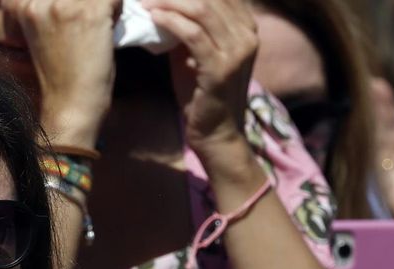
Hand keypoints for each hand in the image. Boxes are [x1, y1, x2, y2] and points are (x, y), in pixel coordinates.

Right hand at [1, 0, 117, 142]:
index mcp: (22, 6)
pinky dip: (116, 9)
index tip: (68, 16)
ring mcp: (64, 5)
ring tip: (96, 24)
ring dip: (100, 2)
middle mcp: (39, 1)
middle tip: (84, 21)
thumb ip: (46, 9)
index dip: (58, 0)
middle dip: (84, 0)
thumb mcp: (39, 34)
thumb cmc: (58, 76)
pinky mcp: (90, 12)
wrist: (69, 106)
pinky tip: (106, 29)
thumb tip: (69, 0)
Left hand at [143, 0, 256, 152]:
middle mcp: (247, 34)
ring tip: (146, 2)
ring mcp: (237, 50)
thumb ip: (190, 29)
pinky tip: (154, 17)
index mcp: (246, 26)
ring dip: (169, 2)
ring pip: (202, 9)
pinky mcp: (221, 68)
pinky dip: (170, 21)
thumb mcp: (196, 54)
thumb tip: (166, 6)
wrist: (215, 132)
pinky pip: (193, 34)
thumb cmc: (202, 93)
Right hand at [372, 78, 393, 268]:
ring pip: (384, 156)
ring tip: (373, 99)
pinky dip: (388, 163)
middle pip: (385, 141)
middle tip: (372, 85)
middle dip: (379, 114)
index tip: (377, 85)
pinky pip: (392, 182)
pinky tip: (390, 141)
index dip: (386, 111)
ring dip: (378, 130)